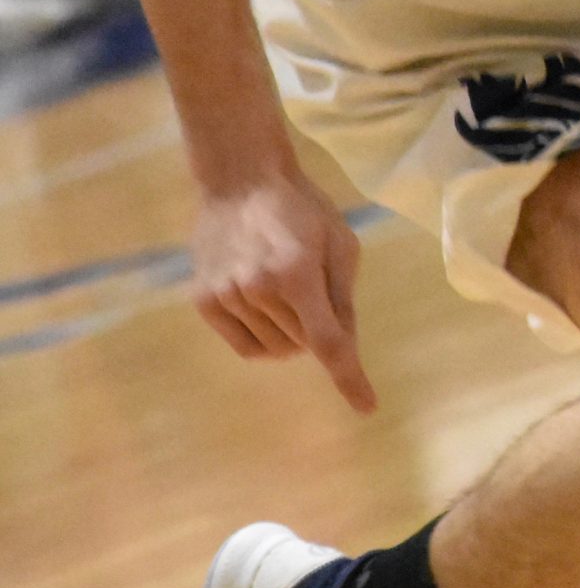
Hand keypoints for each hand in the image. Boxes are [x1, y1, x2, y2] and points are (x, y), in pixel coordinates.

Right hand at [191, 168, 376, 412]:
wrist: (240, 180)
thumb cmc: (302, 207)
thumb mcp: (340, 242)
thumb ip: (343, 296)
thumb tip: (346, 344)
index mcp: (298, 273)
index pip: (328, 341)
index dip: (349, 377)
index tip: (367, 407)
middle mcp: (257, 290)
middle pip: (303, 345)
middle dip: (318, 329)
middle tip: (313, 289)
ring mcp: (226, 297)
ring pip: (275, 350)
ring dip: (291, 332)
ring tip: (285, 287)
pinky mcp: (204, 302)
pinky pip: (246, 347)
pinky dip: (264, 337)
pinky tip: (264, 304)